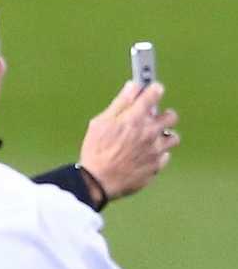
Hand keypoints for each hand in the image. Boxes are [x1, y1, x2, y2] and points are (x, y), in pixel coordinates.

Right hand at [79, 80, 178, 201]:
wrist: (97, 183)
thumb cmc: (95, 151)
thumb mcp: (101, 123)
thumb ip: (120, 103)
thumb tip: (133, 86)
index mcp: (135, 118)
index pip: (155, 93)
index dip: (154, 89)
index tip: (152, 91)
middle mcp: (150, 132)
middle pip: (171, 116)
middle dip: (164, 114)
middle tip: (153, 119)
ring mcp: (155, 151)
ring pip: (172, 138)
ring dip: (164, 136)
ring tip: (152, 140)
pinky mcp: (155, 167)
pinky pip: (164, 157)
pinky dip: (157, 155)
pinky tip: (145, 157)